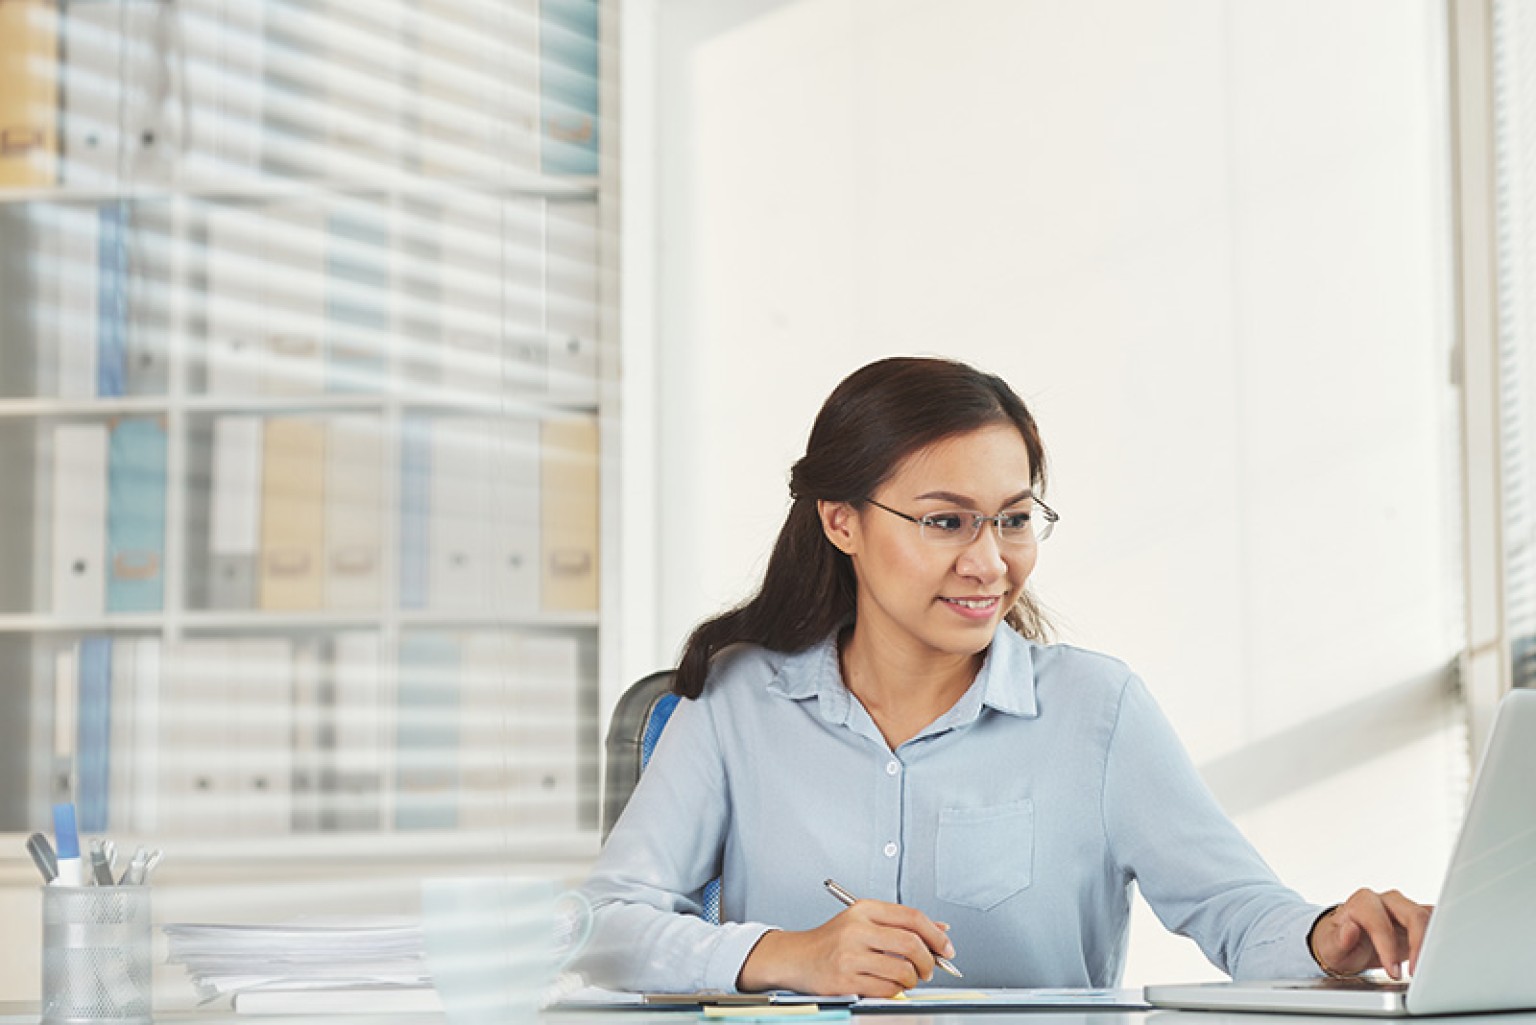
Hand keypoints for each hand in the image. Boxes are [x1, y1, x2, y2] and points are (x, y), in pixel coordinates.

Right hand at [737, 898, 954, 996]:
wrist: (796, 957)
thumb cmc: (831, 940)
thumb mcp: (863, 921)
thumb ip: (900, 924)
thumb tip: (940, 929)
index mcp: (864, 909)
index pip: (912, 917)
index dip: (936, 934)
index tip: (946, 947)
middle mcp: (857, 929)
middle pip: (911, 943)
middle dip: (929, 960)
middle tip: (929, 968)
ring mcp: (850, 954)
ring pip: (902, 970)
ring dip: (913, 979)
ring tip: (908, 978)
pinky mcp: (845, 979)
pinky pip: (887, 989)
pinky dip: (896, 991)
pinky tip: (890, 985)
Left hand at [1309, 889, 1433, 979]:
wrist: (1346, 942)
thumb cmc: (1338, 942)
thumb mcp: (1330, 946)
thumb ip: (1339, 939)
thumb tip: (1349, 929)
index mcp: (1363, 903)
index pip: (1380, 921)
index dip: (1388, 947)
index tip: (1392, 971)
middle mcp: (1387, 901)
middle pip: (1413, 915)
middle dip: (1418, 945)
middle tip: (1417, 973)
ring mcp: (1406, 909)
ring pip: (1429, 918)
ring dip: (1434, 942)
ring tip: (1433, 967)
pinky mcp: (1419, 921)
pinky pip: (1437, 923)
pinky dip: (1442, 938)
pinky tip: (1444, 956)